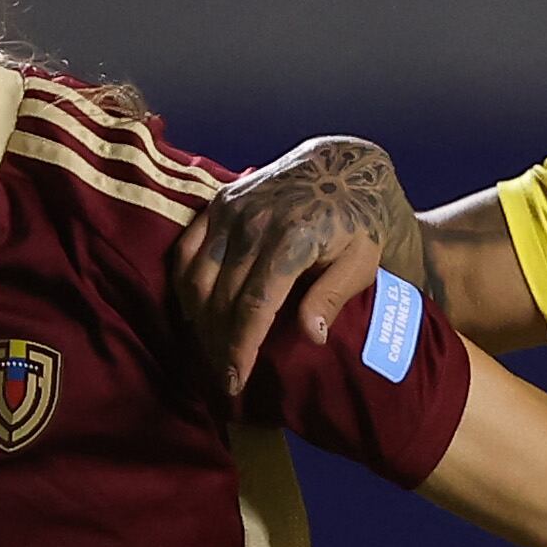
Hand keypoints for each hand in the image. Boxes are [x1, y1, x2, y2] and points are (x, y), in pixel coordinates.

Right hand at [169, 134, 407, 403]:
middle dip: (218, 343)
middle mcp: (256, 222)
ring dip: (198, 320)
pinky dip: (184, 284)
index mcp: (294, 239)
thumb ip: (333, 297)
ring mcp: (233, 210)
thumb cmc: (359, 221)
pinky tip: (193, 311)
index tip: (235, 380)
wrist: (345, 166)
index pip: (254, 305)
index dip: (241, 347)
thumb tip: (312, 338)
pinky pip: (187, 249)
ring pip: (198, 276)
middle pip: (222, 297)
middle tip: (222, 375)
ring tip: (209, 349)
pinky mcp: (219, 202)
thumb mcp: (361, 261)